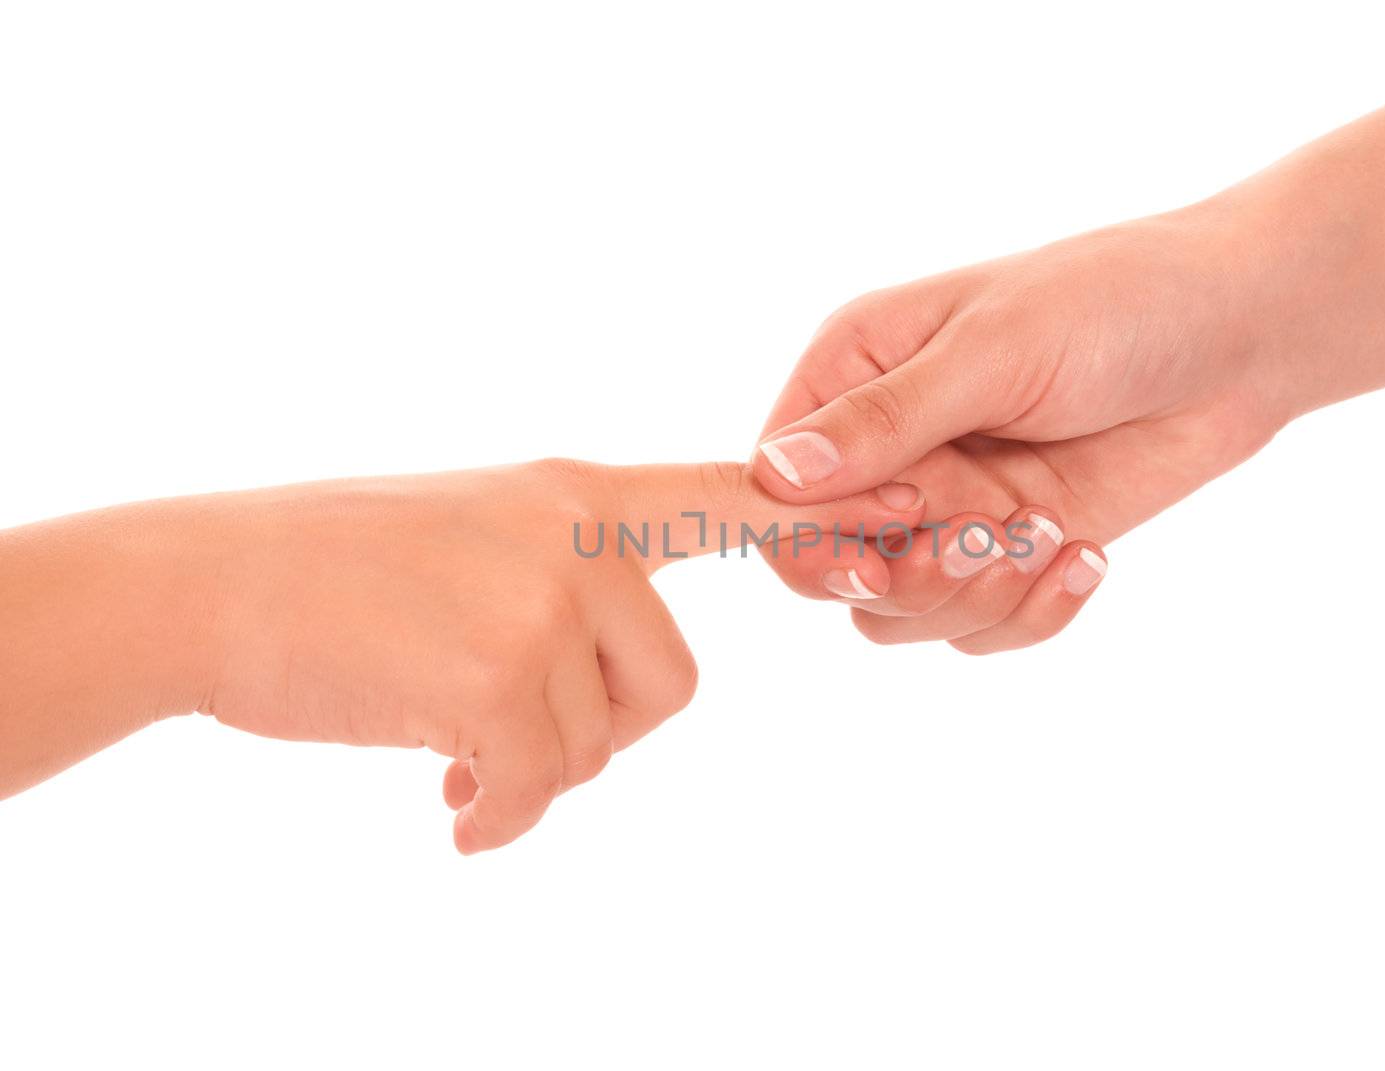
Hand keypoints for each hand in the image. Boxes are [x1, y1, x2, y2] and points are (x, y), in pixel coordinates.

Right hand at [0, 459, 922, 851]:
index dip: (827, 516)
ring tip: (464, 771)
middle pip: (672, 678)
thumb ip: (554, 572)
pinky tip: (451, 816)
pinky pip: (540, 781)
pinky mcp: (497, 672)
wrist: (210, 583)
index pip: (728, 495)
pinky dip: (501, 815)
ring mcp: (540, 597)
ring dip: (539, 770)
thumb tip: (593, 669)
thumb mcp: (468, 530)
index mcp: (577, 493)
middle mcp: (576, 532)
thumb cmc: (331, 567)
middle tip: (516, 746)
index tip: (925, 510)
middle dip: (604, 730)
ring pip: (604, 735)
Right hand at [752, 208, 1287, 652]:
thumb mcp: (994, 349)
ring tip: (1048, 536)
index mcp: (855, 375)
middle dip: (910, 571)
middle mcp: (888, 449)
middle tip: (986, 535)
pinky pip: (976, 628)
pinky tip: (1085, 557)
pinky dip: (1028, 613)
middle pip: (830, 566)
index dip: (820, 527)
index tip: (909, 507)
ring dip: (972, 596)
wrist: (1240, 335)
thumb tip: (776, 476)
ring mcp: (948, 506)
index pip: (775, 486)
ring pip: (898, 614)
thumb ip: (888, 418)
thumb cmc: (1113, 303)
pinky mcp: (1008, 550)